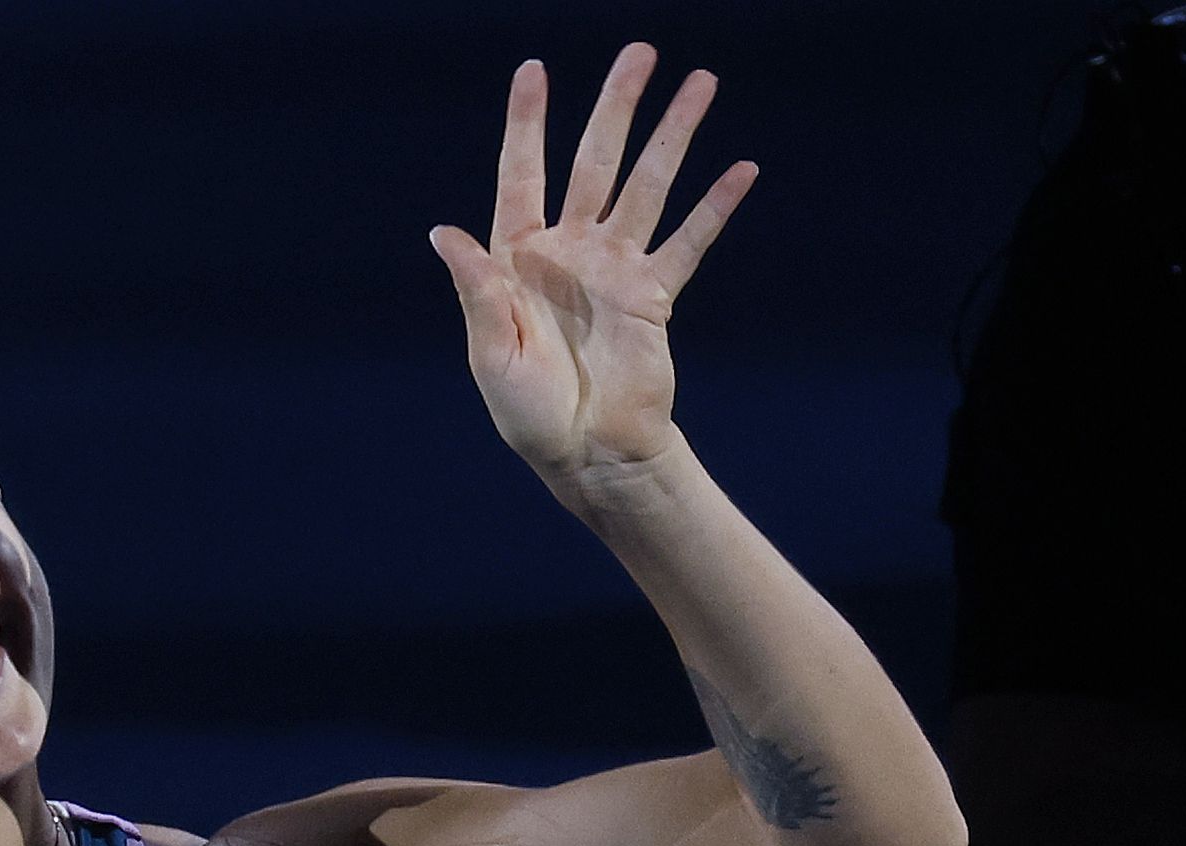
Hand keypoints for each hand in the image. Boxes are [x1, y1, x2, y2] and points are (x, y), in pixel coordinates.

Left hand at [428, 43, 757, 485]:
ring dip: (674, 136)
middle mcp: (568, 251)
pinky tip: (741, 169)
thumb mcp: (491, 353)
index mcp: (517, 259)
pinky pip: (688, 242)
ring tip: (701, 83)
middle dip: (617, 106)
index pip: (522, 175)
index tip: (534, 70)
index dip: (528, 123)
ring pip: (648, 186)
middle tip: (641, 52)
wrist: (587, 454)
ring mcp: (615, 269)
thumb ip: (477, 291)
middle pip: (594, 162)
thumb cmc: (528, 413)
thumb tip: (443, 233)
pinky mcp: (654, 295)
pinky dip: (714, 208)